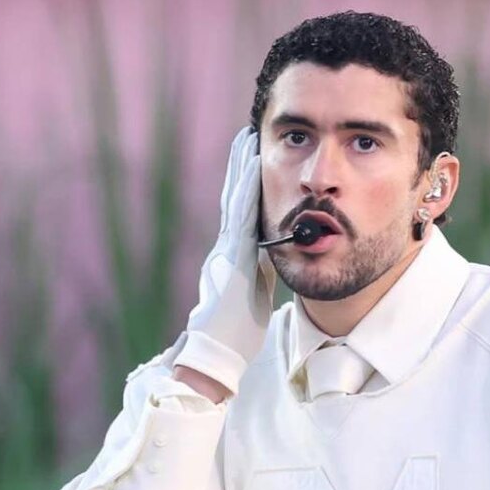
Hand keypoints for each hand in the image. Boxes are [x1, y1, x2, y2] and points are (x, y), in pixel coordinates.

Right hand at [172, 127, 275, 394]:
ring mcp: (227, 251)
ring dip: (242, 168)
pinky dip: (246, 190)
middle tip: (246, 134)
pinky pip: (241, 216)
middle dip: (241, 167)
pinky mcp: (231, 257)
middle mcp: (226, 249)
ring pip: (236, 201)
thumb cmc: (235, 335)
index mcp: (233, 259)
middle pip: (235, 199)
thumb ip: (258, 274)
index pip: (242, 215)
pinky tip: (253, 166)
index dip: (247, 187)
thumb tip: (272, 258)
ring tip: (247, 138)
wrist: (216, 355)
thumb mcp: (253, 296)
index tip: (253, 160)